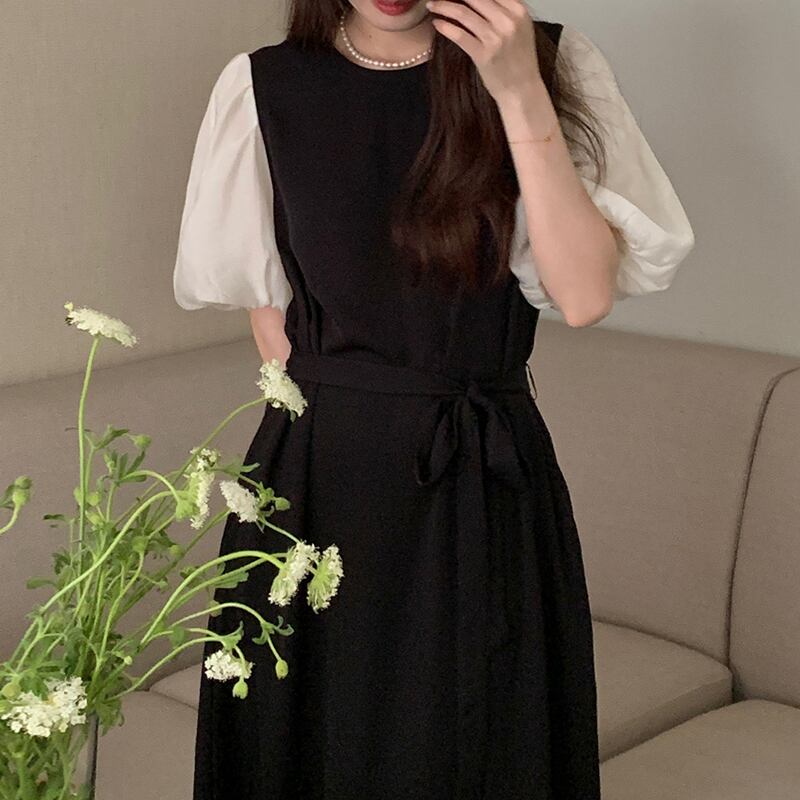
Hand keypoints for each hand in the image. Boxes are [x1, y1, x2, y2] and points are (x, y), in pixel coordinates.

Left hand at [425, 0, 543, 101]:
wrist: (521, 90)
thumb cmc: (518, 60)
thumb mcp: (519, 28)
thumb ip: (503, 10)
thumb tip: (478, 1)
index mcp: (518, 11)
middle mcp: (508, 21)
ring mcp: (495, 38)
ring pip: (463, 13)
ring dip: (443, 6)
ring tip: (432, 4)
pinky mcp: (483, 55)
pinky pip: (459, 35)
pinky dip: (445, 27)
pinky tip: (436, 23)